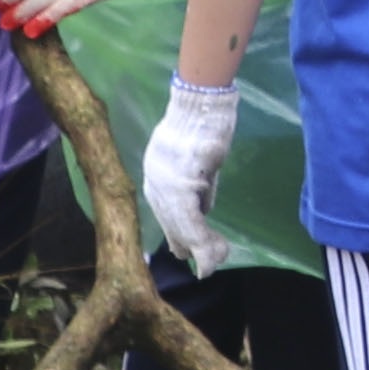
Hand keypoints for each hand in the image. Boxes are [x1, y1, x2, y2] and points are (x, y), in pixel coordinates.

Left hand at [143, 78, 242, 269]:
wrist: (201, 104)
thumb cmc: (203, 123)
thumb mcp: (197, 157)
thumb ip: (196, 184)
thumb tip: (204, 209)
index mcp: (155, 175)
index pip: (166, 214)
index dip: (181, 235)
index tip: (192, 251)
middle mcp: (154, 184)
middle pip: (172, 225)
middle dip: (192, 247)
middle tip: (207, 265)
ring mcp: (166, 188)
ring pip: (183, 229)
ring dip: (203, 249)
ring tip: (214, 261)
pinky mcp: (182, 189)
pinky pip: (192, 224)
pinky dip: (204, 244)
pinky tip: (213, 256)